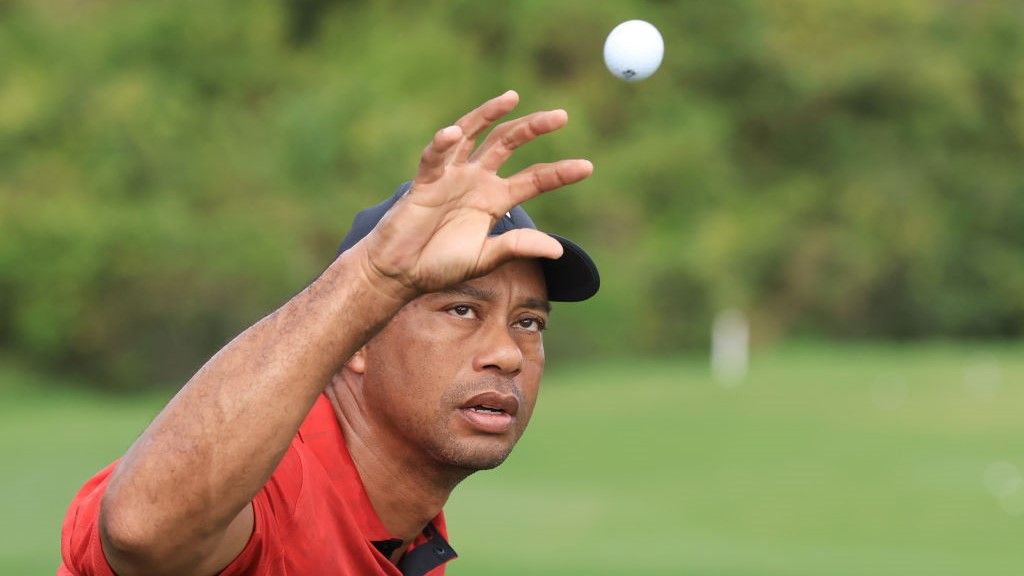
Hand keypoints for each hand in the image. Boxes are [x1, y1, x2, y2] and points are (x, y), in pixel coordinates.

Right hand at [357, 90, 592, 296]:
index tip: (587, 167)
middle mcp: (477, 180)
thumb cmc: (440, 265)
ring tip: (512, 98)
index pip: (534, 179)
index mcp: (495, 199)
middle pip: (509, 143)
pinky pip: (434, 157)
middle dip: (534, 128)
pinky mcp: (425, 180)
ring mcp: (451, 176)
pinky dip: (442, 144)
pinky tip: (453, 133)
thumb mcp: (485, 257)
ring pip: (473, 134)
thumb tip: (558, 250)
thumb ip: (517, 246)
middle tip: (562, 116)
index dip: (560, 172)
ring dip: (490, 113)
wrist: (401, 272)